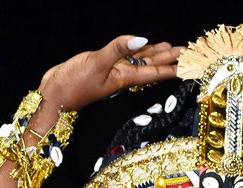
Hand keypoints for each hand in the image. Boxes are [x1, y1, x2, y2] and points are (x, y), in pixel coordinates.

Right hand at [37, 35, 181, 112]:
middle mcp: (122, 75)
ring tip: (169, 47)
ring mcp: (112, 71)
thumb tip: (139, 39)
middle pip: (150, 65)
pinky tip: (140, 47)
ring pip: (138, 60)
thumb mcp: (96, 64)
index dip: (171, 68)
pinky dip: (135, 51)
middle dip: (168, 58)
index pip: (153, 72)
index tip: (188, 66)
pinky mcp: (102, 65)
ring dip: (154, 53)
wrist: (53, 94)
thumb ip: (117, 50)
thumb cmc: (73, 84)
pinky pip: (124, 57)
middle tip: (186, 52)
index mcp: (124, 77)